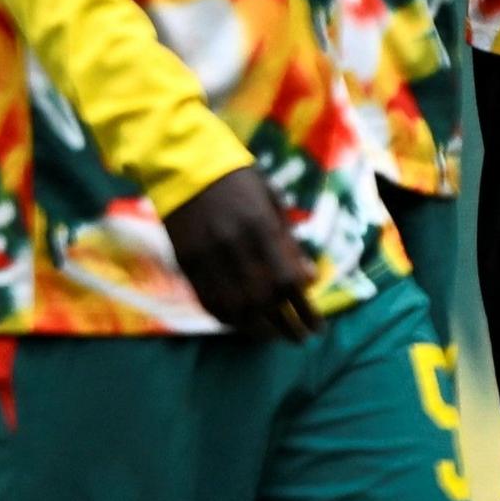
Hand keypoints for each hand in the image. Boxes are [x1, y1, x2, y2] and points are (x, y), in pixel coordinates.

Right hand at [162, 167, 316, 341]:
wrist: (181, 162)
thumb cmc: (234, 177)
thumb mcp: (270, 198)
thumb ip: (287, 239)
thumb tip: (307, 279)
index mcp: (259, 226)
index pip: (288, 281)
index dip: (306, 310)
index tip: (318, 326)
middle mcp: (233, 246)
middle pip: (264, 301)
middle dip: (287, 327)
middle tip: (300, 337)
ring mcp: (206, 256)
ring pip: (235, 308)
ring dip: (258, 329)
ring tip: (274, 336)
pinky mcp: (186, 262)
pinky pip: (207, 301)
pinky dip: (228, 318)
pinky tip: (242, 324)